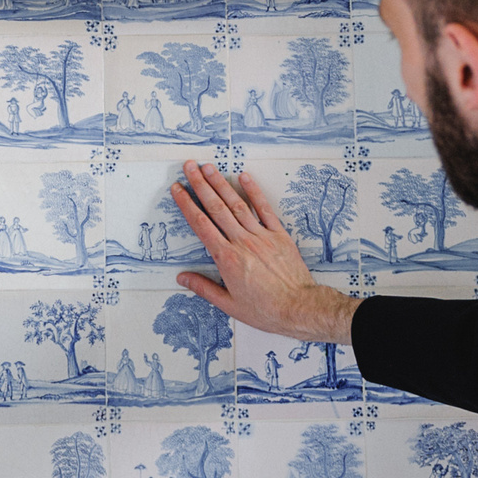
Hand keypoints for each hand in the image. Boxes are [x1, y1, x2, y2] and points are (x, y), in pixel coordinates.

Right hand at [169, 162, 358, 343]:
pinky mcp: (279, 235)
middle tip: (189, 167)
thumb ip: (204, 288)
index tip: (177, 189)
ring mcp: (261, 235)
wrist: (299, 307)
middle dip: (200, 185)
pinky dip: (253, 191)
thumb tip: (182, 278)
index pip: (201, 224)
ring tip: (209, 167)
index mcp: (227, 258)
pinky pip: (264, 208)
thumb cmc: (265, 310)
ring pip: (236, 204)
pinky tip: (244, 177)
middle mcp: (242, 242)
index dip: (187, 204)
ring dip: (221, 183)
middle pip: (216, 207)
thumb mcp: (229, 304)